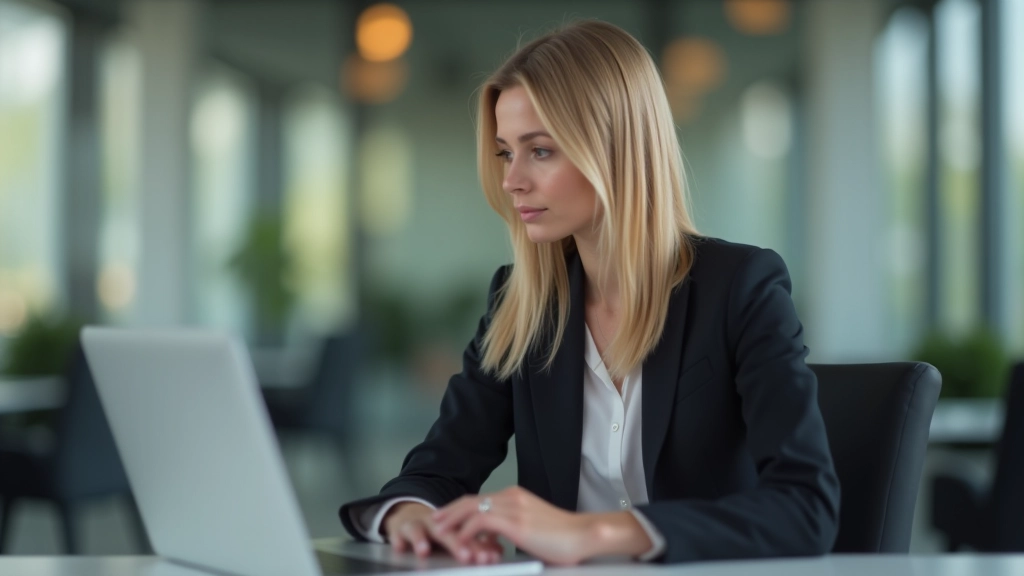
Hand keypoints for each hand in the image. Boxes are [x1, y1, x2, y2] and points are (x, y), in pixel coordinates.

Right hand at [382, 501, 502, 562]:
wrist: (408, 515)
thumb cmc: (436, 531)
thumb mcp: (455, 537)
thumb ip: (475, 545)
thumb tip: (497, 552)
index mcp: (454, 524)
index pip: (469, 535)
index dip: (480, 546)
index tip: (490, 558)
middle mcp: (436, 523)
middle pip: (447, 532)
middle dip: (456, 544)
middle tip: (466, 557)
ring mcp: (416, 524)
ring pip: (419, 530)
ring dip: (421, 540)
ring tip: (424, 551)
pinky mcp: (398, 528)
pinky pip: (397, 534)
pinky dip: (397, 540)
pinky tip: (399, 548)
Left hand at [431, 486, 595, 565]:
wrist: (585, 534)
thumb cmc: (564, 537)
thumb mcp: (533, 528)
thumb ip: (514, 529)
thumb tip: (497, 541)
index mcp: (516, 497)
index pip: (480, 499)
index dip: (460, 508)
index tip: (447, 517)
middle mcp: (512, 497)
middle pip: (471, 500)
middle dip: (450, 510)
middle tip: (435, 520)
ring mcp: (513, 508)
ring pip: (473, 508)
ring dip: (453, 520)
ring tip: (439, 530)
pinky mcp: (516, 522)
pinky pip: (482, 523)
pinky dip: (467, 531)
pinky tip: (459, 541)